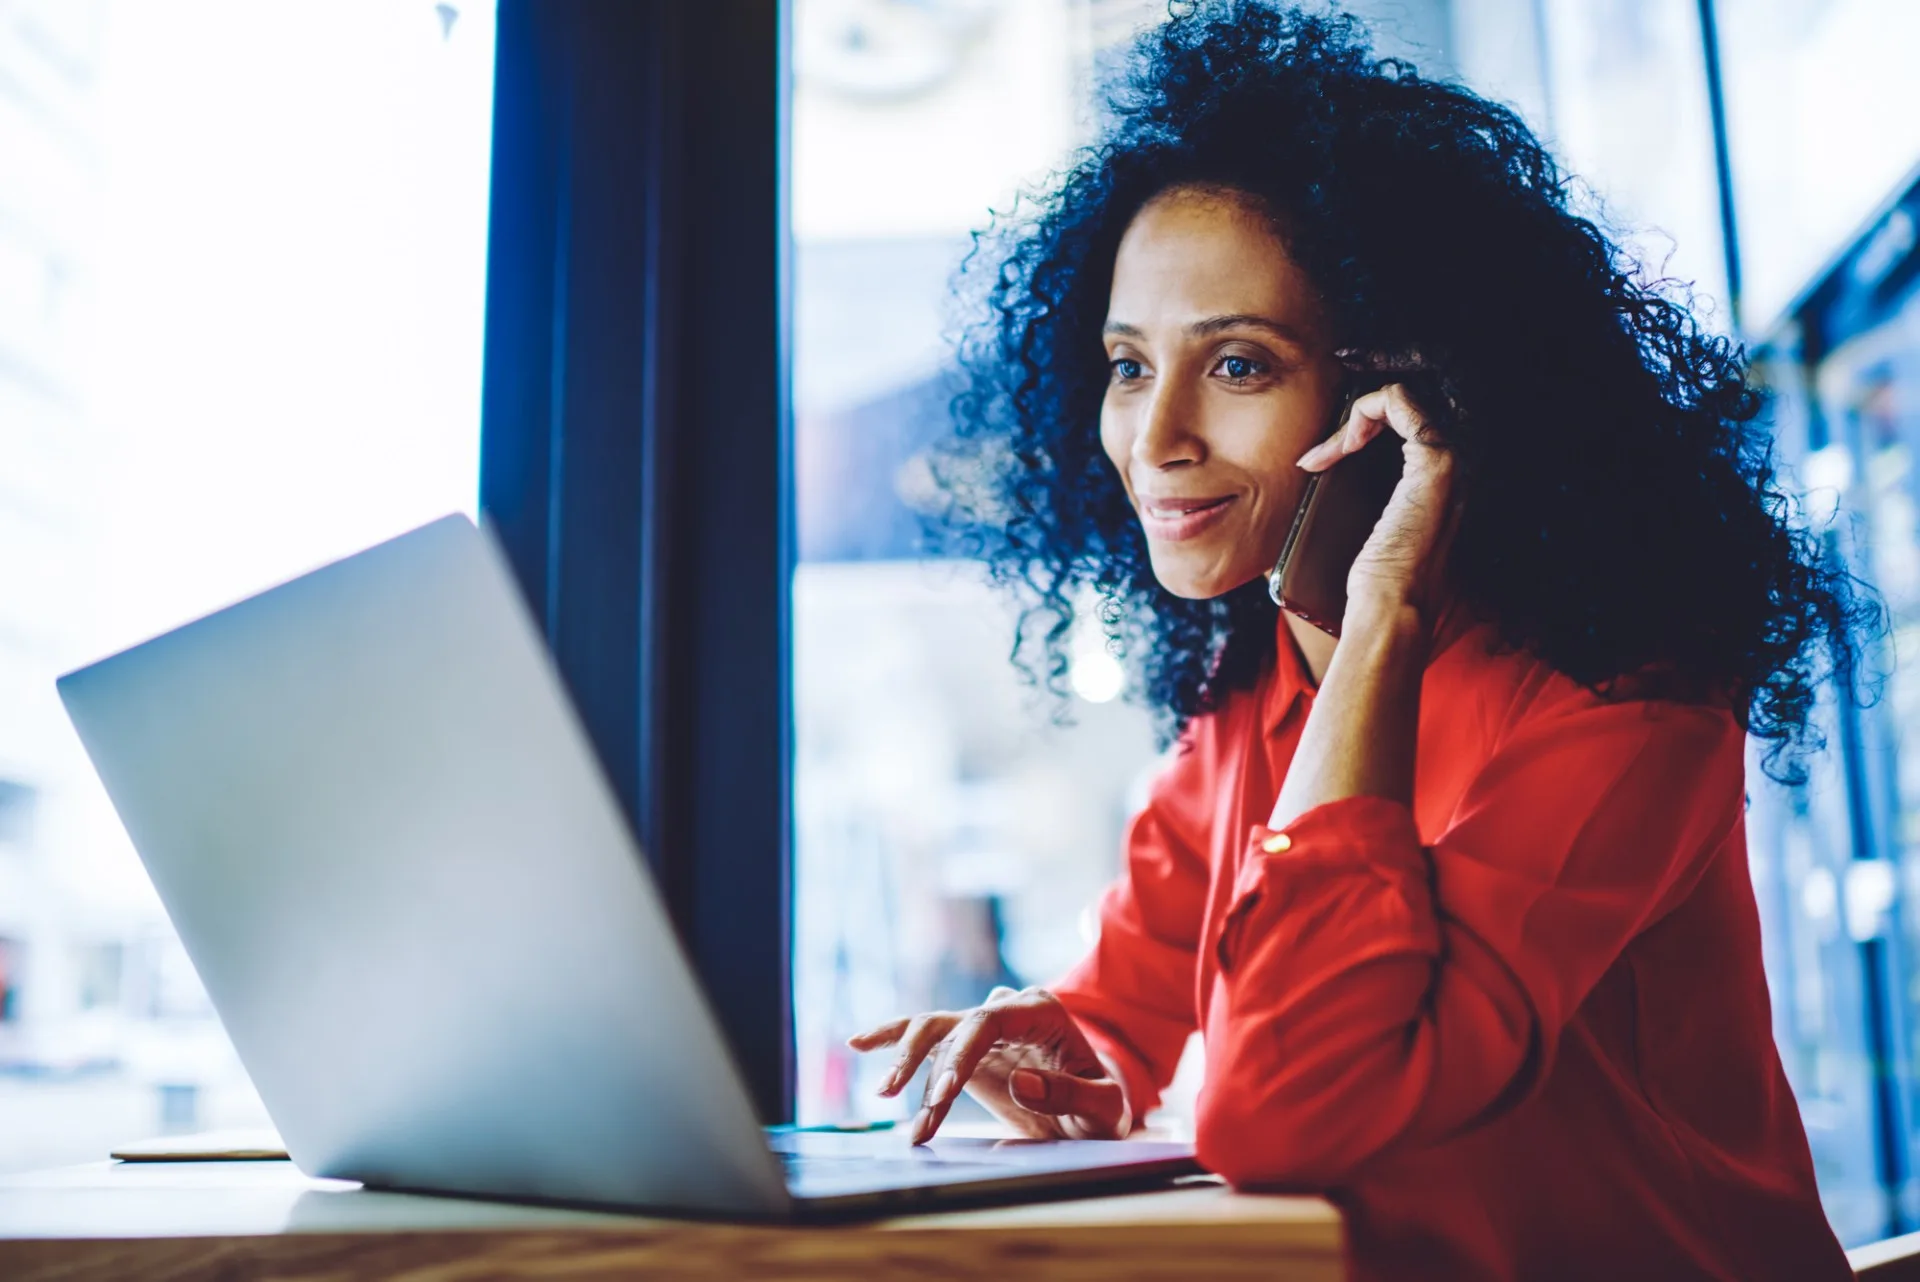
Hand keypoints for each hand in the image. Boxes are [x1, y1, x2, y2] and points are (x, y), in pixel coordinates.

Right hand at [847, 986, 1131, 1144]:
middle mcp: (1007, 1009)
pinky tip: (858, 1043)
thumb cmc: (1103, 1105)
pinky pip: (924, 1037)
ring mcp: (982, 1025)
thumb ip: (1070, 1093)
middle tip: (909, 1104)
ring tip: (885, 1096)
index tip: (944, 1092)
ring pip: (932, 1028)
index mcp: (1042, 1011)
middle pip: (954, 1022)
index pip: (991, 1020)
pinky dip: (891, 1037)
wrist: (1092, 1109)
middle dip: (926, 1063)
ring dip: (905, 1061)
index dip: (962, 1053)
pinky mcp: (963, 1046)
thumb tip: (1020, 1082)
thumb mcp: (1105, 1107)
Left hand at [1294, 376, 1456, 626]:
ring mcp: (1452, 460)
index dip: (1371, 419)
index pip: (1413, 419)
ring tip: (1327, 453)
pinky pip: (1396, 400)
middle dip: (1361, 412)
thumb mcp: (1368, 523)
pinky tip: (1342, 448)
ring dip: (1354, 416)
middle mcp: (1458, 464)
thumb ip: (1366, 491)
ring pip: (1402, 396)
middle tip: (1324, 448)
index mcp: (1444, 479)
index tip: (1329, 452)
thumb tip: (1321, 467)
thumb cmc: (1377, 582)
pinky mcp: (1435, 461)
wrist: (1391, 612)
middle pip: (1412, 403)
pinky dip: (1360, 413)